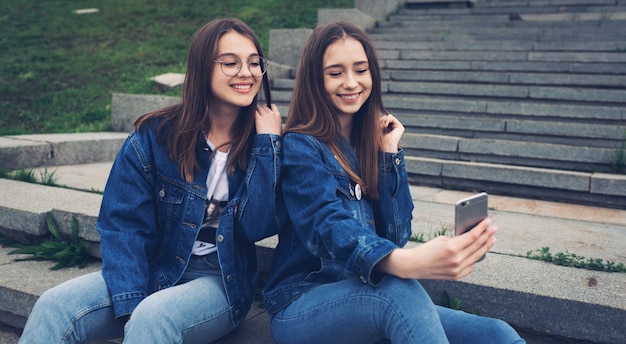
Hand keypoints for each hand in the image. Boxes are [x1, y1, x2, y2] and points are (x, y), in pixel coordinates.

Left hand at [255, 104, 281, 134]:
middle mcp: (271, 114)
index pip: (273, 106)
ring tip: (257, 115)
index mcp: (277, 115)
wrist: (271, 139)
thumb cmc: (275, 135)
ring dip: (257, 111)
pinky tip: (254, 117)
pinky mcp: (258, 118)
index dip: (269, 106)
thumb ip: (275, 120)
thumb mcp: (279, 126)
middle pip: (265, 107)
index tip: (266, 108)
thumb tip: (272, 119)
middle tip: (260, 114)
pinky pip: (255, 112)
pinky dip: (254, 113)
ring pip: (259, 108)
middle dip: (262, 109)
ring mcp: (265, 115)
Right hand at [377, 218, 495, 279]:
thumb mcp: (442, 240)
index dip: (482, 228)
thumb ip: (457, 240)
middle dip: (487, 235)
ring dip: (485, 247)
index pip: (473, 236)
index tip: (488, 221)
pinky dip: (475, 258)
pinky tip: (479, 252)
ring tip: (491, 239)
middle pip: (477, 245)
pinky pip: (471, 266)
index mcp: (452, 247)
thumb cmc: (426, 250)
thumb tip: (471, 238)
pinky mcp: (456, 276)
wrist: (414, 265)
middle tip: (493, 228)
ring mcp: (457, 269)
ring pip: (477, 256)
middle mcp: (457, 260)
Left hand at [379, 114, 403, 152]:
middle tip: (379, 127)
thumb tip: (382, 114)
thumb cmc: (379, 140)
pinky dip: (386, 119)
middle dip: (380, 120)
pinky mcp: (400, 127)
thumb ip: (380, 121)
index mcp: (388, 130)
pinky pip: (391, 117)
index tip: (377, 126)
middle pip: (385, 117)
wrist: (385, 145)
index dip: (379, 121)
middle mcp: (393, 129)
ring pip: (388, 117)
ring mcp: (397, 127)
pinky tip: (385, 125)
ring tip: (382, 126)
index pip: (383, 120)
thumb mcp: (378, 129)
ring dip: (383, 120)